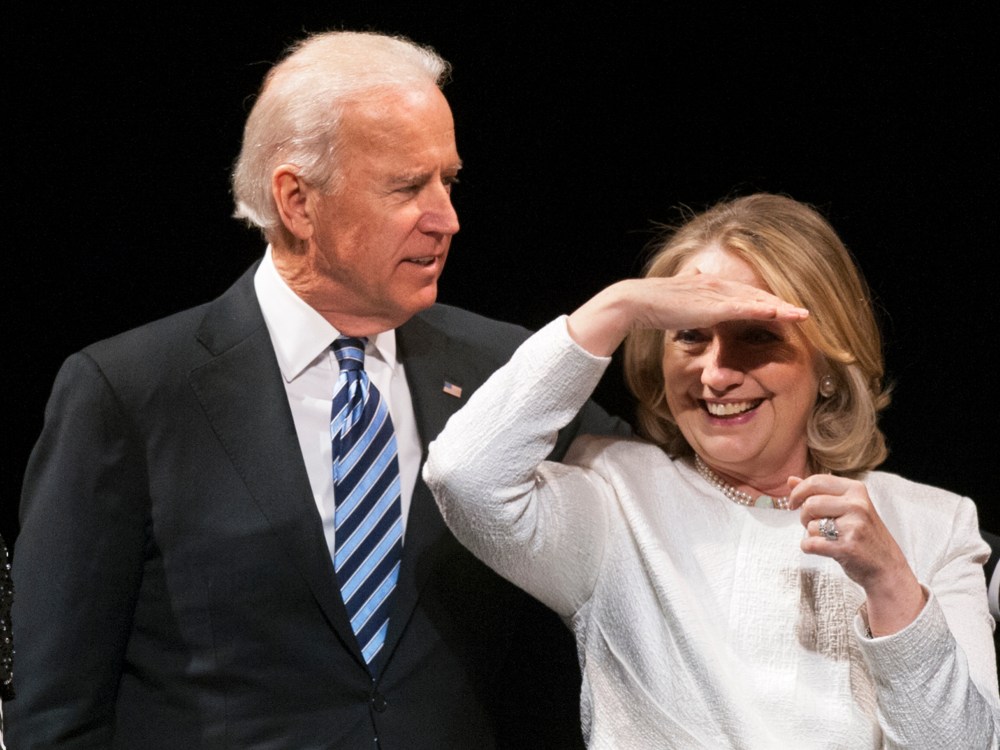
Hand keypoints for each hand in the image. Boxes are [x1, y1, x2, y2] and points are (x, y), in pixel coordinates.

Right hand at [566, 274, 808, 355]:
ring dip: (782, 308)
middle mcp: (719, 286)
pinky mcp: (714, 305)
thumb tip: (692, 282)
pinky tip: (780, 313)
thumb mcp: (677, 300)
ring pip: (758, 300)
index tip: (784, 310)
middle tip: (805, 313)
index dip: (767, 302)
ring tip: (804, 315)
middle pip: (758, 295)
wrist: (637, 301)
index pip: (746, 294)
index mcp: (712, 286)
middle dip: (783, 304)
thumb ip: (689, 293)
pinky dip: (765, 310)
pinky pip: (746, 307)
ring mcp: (718, 294)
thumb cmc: (654, 304)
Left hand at [789, 474, 926, 635]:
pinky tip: (823, 549)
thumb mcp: (848, 507)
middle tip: (811, 524)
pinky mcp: (847, 547)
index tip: (794, 503)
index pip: (815, 481)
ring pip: (810, 525)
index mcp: (856, 490)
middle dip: (804, 516)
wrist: (887, 568)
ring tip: (827, 538)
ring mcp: (853, 526)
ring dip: (811, 534)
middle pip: (810, 503)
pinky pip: (810, 544)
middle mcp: (857, 505)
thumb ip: (819, 492)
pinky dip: (809, 548)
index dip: (798, 492)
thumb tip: (790, 480)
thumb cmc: (864, 535)